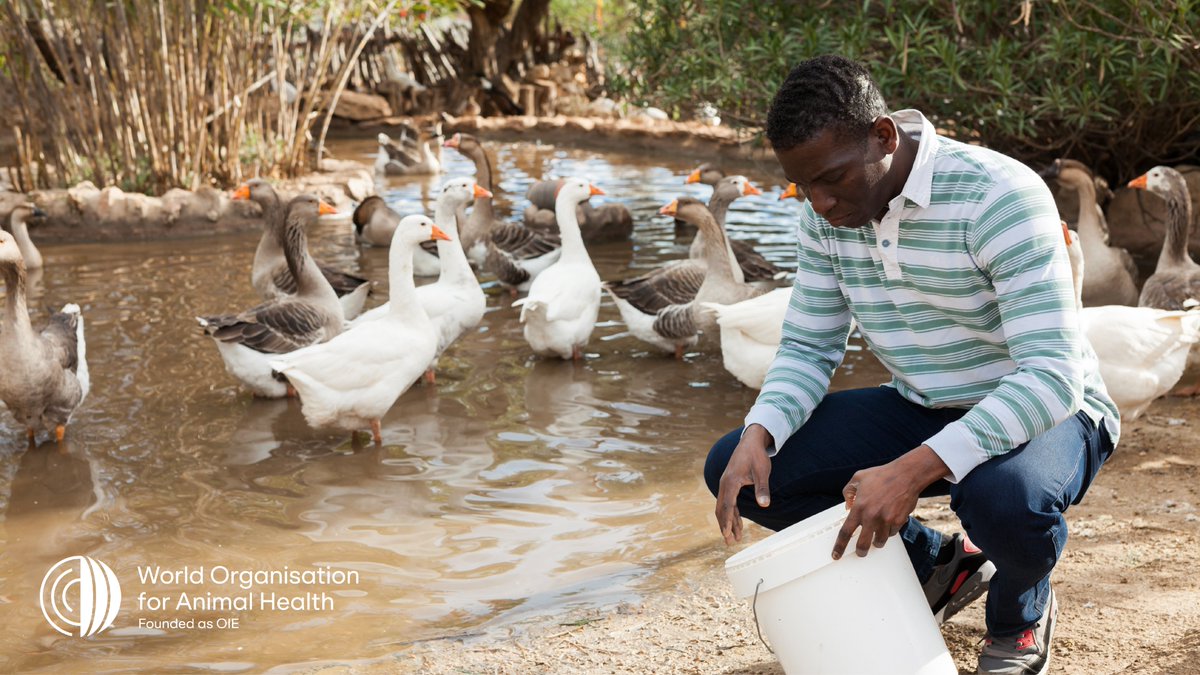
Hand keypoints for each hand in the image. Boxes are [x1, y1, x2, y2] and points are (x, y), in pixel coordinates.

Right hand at [715, 425, 773, 545]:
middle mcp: (725, 484)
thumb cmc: (757, 455)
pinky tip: (737, 524)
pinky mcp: (730, 484)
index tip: (727, 534)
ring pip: (724, 507)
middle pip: (722, 509)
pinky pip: (729, 502)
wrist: (751, 441)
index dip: (727, 521)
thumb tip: (765, 504)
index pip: (728, 505)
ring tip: (734, 538)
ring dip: (729, 522)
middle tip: (729, 542)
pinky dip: (732, 514)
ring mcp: (726, 484)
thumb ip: (762, 488)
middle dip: (725, 526)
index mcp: (731, 481)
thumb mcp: (762, 471)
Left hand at [832, 445, 949, 559]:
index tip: (836, 554)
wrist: (905, 475)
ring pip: (880, 541)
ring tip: (876, 538)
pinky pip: (892, 533)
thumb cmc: (882, 475)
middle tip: (860, 552)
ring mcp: (886, 520)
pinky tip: (888, 524)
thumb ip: (848, 492)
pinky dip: (889, 531)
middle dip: (860, 551)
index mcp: (859, 507)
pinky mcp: (899, 521)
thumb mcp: (858, 478)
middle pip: (863, 544)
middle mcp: (871, 517)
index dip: (840, 546)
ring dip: (877, 541)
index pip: (846, 532)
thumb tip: (847, 506)